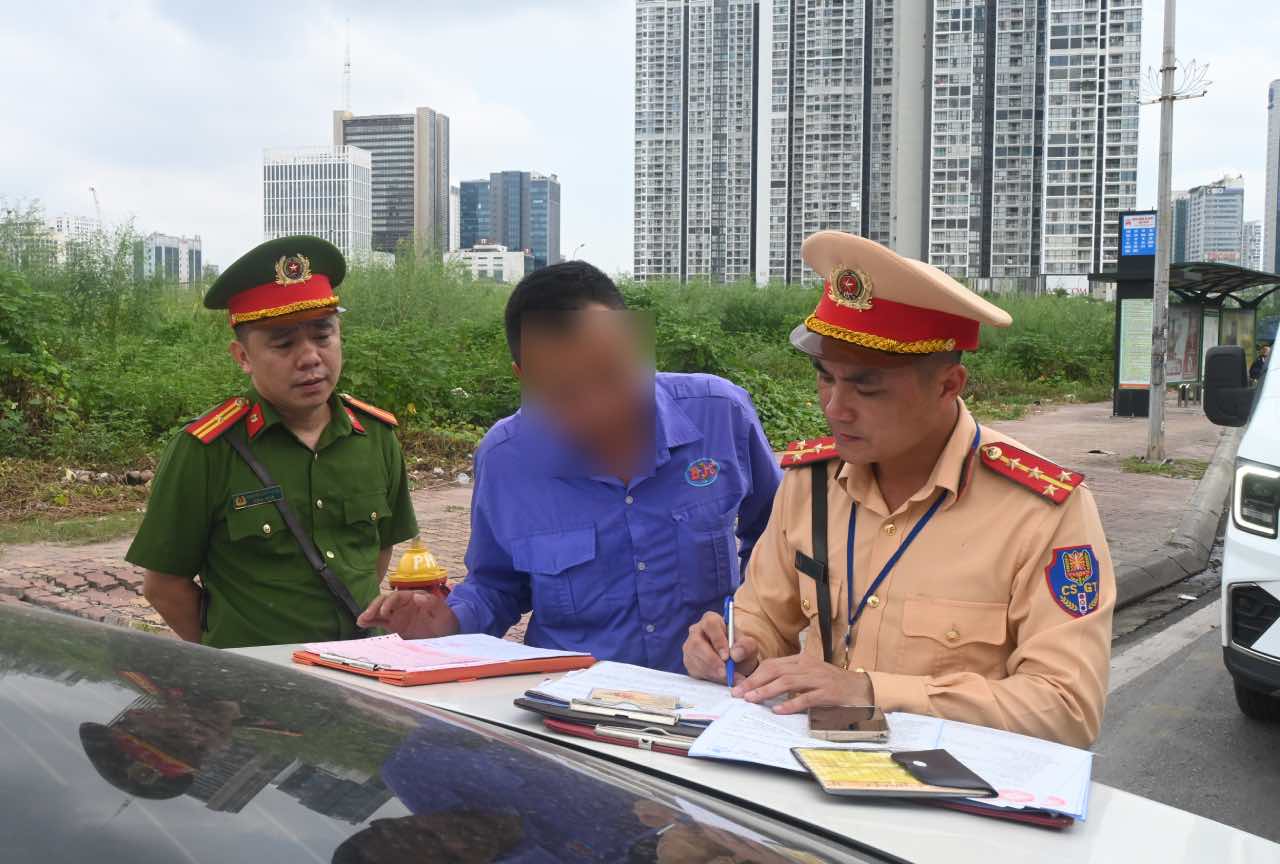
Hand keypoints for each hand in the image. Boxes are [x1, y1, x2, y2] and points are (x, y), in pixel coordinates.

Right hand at [357, 590, 459, 638]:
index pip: (396, 597)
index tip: (385, 613)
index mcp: (413, 597)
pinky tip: (362, 624)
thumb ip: (431, 604)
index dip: (389, 603)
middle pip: (384, 602)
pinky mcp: (395, 624)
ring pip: (380, 611)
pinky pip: (380, 621)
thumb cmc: (446, 620)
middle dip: (374, 607)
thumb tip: (416, 596)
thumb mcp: (443, 612)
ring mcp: (398, 614)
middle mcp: (403, 604)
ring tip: (361, 621)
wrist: (448, 632)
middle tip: (366, 616)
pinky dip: (371, 622)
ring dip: (370, 614)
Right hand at [682, 611, 759, 684]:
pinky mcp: (689, 661)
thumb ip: (746, 646)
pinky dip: (708, 676)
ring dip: (711, 671)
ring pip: (694, 658)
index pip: (710, 624)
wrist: (736, 665)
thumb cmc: (741, 650)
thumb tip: (735, 654)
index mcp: (712, 620)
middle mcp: (697, 630)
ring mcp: (690, 646)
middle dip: (711, 660)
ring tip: (728, 678)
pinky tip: (719, 678)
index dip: (717, 640)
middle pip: (697, 643)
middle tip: (725, 672)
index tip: (727, 656)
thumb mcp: (750, 647)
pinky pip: (693, 669)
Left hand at [731, 652, 873, 713]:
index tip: (740, 686)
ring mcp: (818, 679)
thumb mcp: (809, 676)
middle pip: (775, 670)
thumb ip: (790, 678)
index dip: (754, 675)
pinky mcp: (828, 693)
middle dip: (754, 682)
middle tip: (739, 693)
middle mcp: (808, 666)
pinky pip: (806, 698)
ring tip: (752, 699)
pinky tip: (779, 710)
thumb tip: (763, 687)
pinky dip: (791, 704)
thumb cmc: (833, 684)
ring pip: (787, 682)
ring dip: (767, 691)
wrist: (862, 688)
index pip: (772, 664)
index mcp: (802, 660)